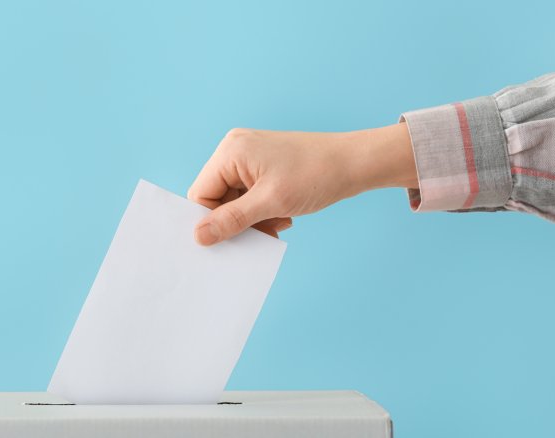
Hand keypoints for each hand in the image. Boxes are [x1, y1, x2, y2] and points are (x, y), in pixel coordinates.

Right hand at [187, 124, 417, 245]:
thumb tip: (199, 236)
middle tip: (262, 232)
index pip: (201, 194)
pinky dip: (261, 210)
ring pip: (234, 200)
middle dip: (236, 220)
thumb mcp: (270, 203)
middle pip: (216, 197)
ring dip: (252, 219)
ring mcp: (249, 157)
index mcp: (230, 152)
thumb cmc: (316, 175)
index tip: (232, 239)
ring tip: (277, 222)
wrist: (355, 163)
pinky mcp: (263, 165)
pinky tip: (282, 215)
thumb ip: (231, 220)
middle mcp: (235, 150)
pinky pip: (249, 194)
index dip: (212, 221)